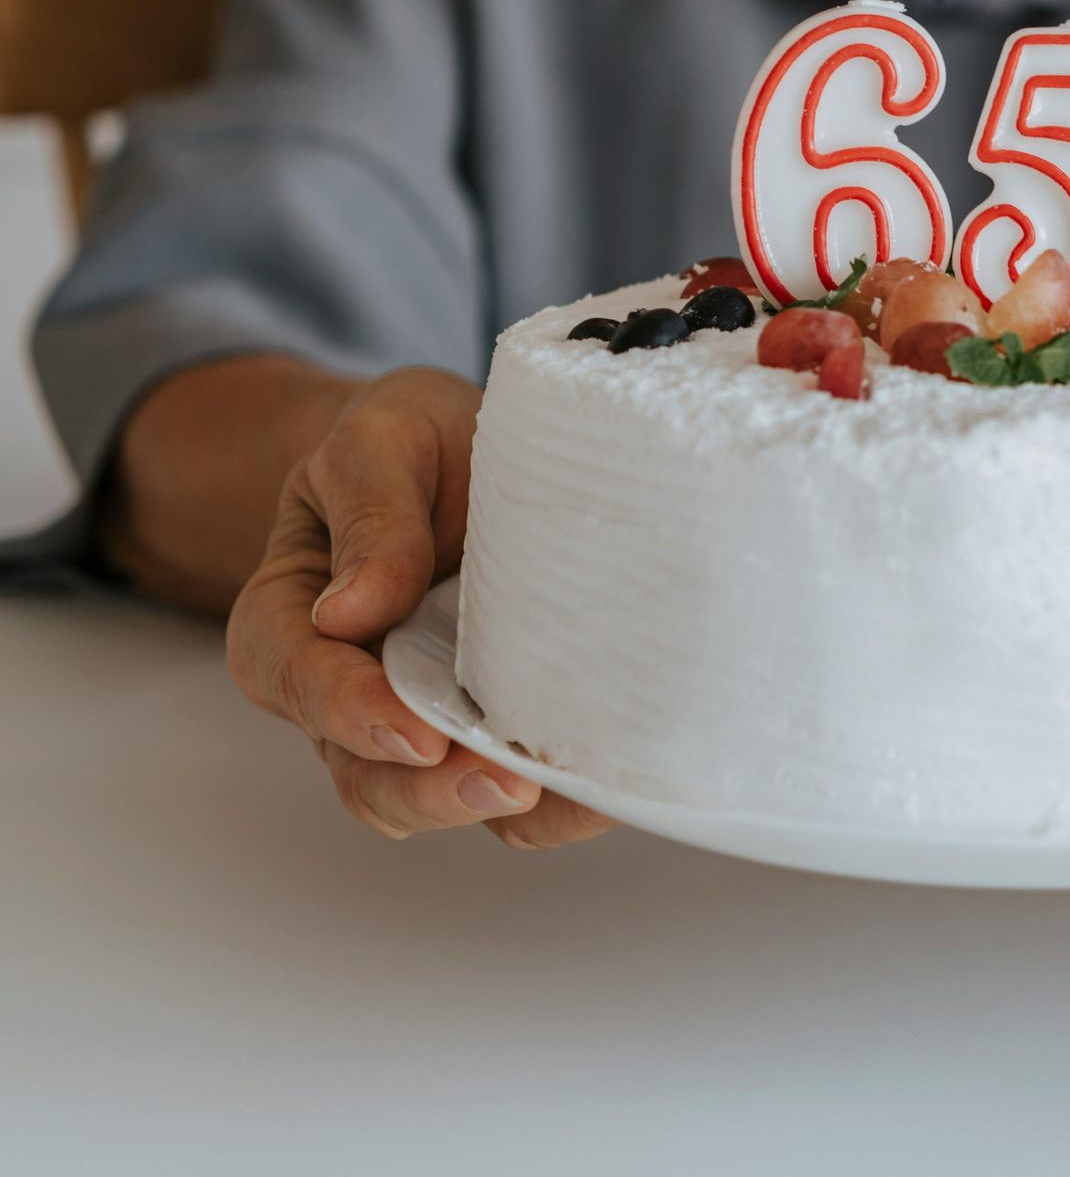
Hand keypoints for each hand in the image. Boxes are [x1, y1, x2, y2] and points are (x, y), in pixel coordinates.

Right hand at [227, 366, 611, 853]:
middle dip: (430, 789)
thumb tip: (350, 608)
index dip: (348, 710)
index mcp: (291, 617)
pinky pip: (507, 787)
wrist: (461, 447)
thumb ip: (369, 512)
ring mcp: (415, 716)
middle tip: (503, 782)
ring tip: (561, 796)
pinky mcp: (485, 726)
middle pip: (362, 769)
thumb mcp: (380, 439)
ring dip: (495, 807)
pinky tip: (600, 788)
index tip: (412, 728)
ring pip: (434, 796)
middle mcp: (344, 687)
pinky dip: (550, 805)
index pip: (297, 675)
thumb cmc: (406, 442)